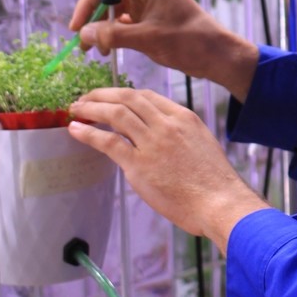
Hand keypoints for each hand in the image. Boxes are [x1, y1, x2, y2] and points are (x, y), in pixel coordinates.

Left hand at [68, 87, 270, 252]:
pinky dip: (89, 133)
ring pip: (115, 113)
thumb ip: (180, 135)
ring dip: (91, 108)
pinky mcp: (140, 165)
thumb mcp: (201, 143)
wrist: (220, 202)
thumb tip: (160, 136)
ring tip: (76, 109)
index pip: (147, 96)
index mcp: (183, 117)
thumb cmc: (214, 182)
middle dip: (102, 94)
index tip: (109, 97)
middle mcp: (166, 124)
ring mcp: (152, 143)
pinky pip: (108, 142)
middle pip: (128, 98)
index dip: (123, 94)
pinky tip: (76, 130)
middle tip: (85, 98)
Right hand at [69, 0, 258, 100]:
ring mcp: (149, 0)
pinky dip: (114, 33)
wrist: (216, 54)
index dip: (87, 4)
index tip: (76, 27)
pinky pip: (124, 20)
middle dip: (93, 19)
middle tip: (81, 43)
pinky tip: (108, 49)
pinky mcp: (151, 14)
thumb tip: (82, 34)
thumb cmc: (188, 42)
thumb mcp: (146, 39)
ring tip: (94, 51)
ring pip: (114, 10)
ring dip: (102, 29)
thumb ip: (112, 35)